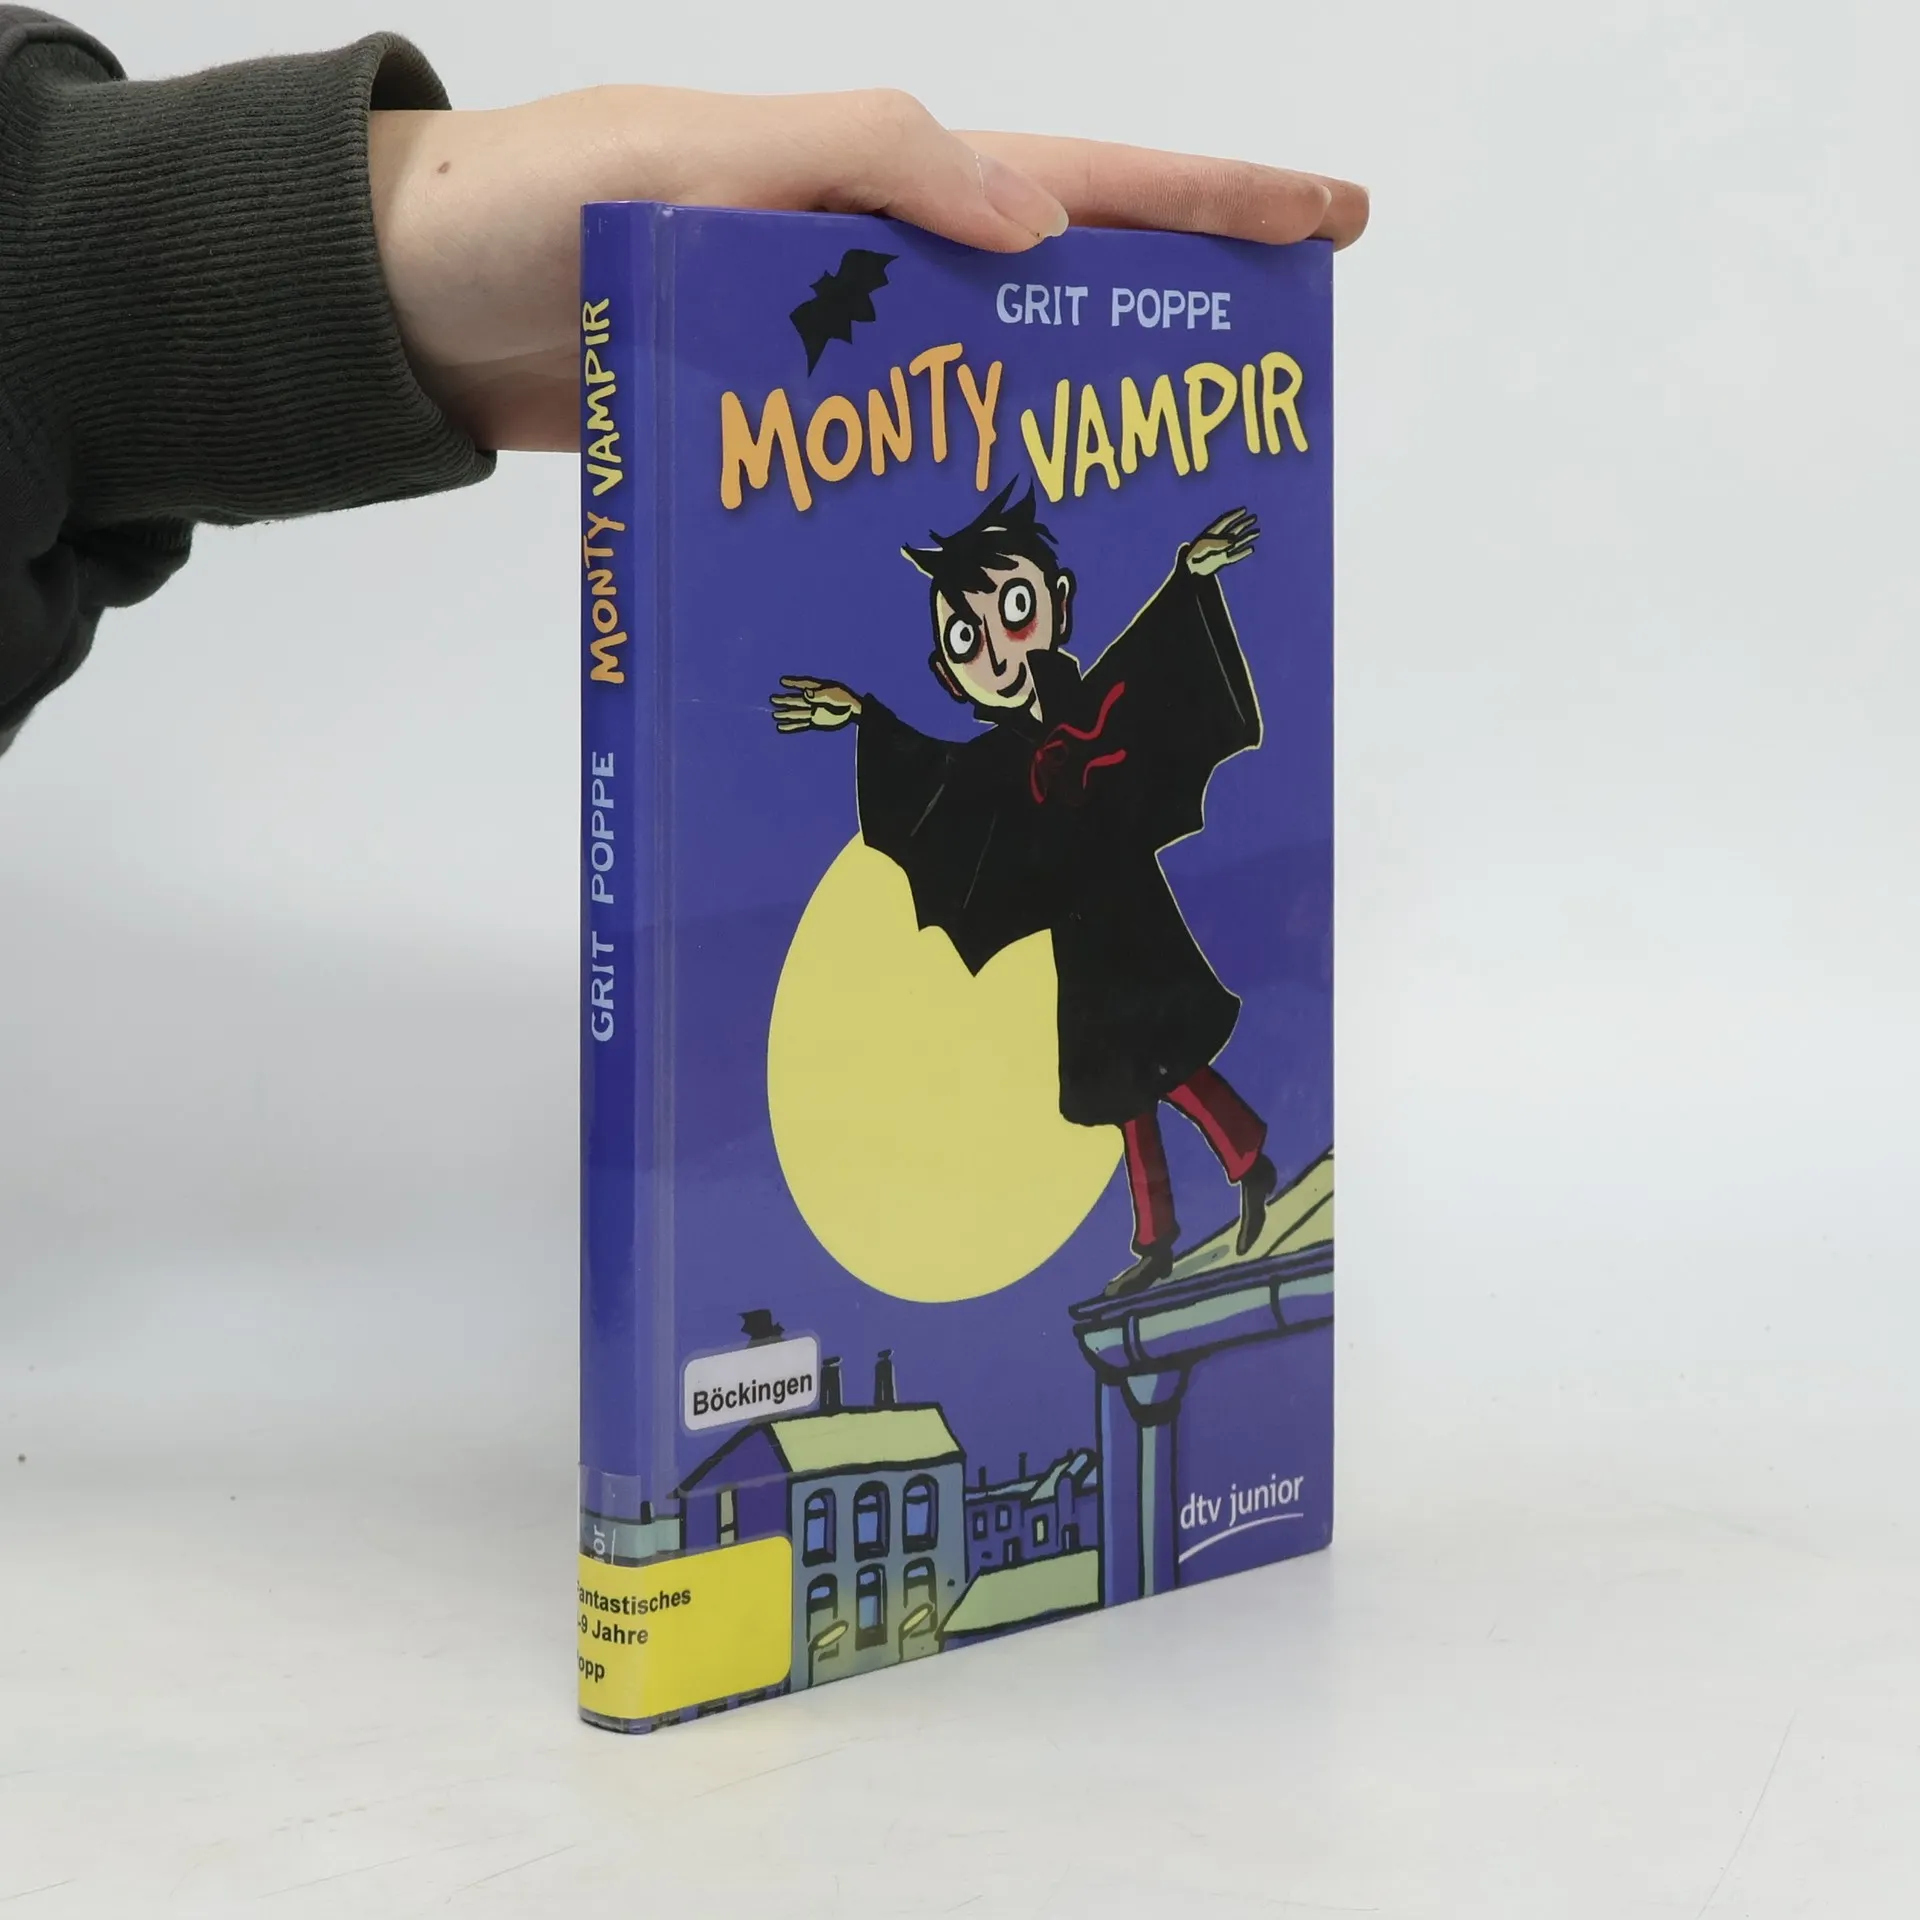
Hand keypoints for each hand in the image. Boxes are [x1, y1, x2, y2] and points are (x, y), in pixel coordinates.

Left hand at [368, 88, 1367, 452]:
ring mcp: (832, 368)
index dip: (1213, 201)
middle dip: (1170, 337)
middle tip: (1262, 403)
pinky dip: (948, 512)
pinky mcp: (779, 443)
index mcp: (882, 186)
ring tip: (1153, 516)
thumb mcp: (706, 158)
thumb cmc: (540, 204)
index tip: (1329, 218)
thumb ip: (873, 167)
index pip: (1083, 185)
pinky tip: (995, 577)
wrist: (413, 307)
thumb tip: (1041, 224)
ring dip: (1067, 448)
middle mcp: (876, 276)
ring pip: (985, 402)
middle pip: (1062, 302)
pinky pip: (890, 474)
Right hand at [771, 677, 862, 731]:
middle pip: (796, 699)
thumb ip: (818, 695)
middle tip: (772, 699)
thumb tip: (805, 694)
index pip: (802, 684)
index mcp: (817, 688)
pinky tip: (780, 727)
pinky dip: (791, 727)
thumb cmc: (845, 699)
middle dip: (784, 699)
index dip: (792, 682)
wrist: (855, 711)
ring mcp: (813, 711)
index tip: (781, 681)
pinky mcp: (815, 722)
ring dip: (785, 714)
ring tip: (773, 715)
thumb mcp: (833, 695)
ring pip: (796, 713)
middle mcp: (813, 700)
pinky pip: (801, 724)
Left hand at [1185, 509, 1258, 576]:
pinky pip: (1235, 556)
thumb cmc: (1193, 556)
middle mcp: (1217, 541)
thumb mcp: (1206, 547)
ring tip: (1258, 531)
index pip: (1225, 520)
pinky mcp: (1222, 561)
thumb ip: (1220, 542)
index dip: (1234, 514)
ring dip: (1247, 536)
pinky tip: (1252, 549)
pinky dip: (1243, 553)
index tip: (1244, 509)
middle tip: (1255, 517)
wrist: (1188, 571)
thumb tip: (1234, 540)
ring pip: (1237, 542)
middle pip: (1233, 529)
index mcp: (1211, 533)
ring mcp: (1220, 551)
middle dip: (1244, 523)